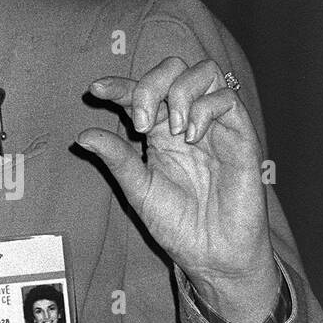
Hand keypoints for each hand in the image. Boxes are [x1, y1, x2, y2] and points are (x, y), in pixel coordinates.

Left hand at [77, 55, 279, 322]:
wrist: (213, 254)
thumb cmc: (178, 225)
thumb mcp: (139, 190)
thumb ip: (117, 159)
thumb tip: (82, 135)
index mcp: (159, 131)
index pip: (139, 92)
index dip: (119, 85)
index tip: (96, 90)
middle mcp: (186, 121)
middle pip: (172, 68)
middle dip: (150, 84)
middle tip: (140, 123)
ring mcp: (215, 125)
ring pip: (203, 72)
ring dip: (180, 92)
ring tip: (172, 130)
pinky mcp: (240, 134)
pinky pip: (226, 97)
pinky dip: (204, 108)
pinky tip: (192, 137)